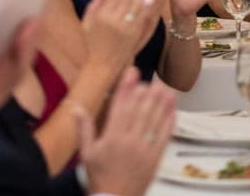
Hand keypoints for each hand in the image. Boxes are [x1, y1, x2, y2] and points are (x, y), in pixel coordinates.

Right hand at [80, 68, 174, 195]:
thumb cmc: (100, 177)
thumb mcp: (86, 152)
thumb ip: (84, 129)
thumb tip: (77, 108)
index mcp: (112, 137)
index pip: (121, 106)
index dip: (127, 88)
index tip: (132, 74)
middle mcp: (130, 141)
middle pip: (140, 111)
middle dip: (147, 93)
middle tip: (153, 78)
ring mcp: (145, 149)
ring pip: (155, 121)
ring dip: (161, 103)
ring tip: (166, 88)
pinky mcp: (156, 158)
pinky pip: (165, 137)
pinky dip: (170, 122)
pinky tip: (172, 111)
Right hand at [82, 0, 155, 73]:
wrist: (102, 67)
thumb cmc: (92, 46)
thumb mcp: (86, 26)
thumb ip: (91, 9)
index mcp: (99, 14)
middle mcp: (110, 19)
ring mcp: (122, 27)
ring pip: (133, 3)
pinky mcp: (132, 35)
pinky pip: (140, 18)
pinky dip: (145, 7)